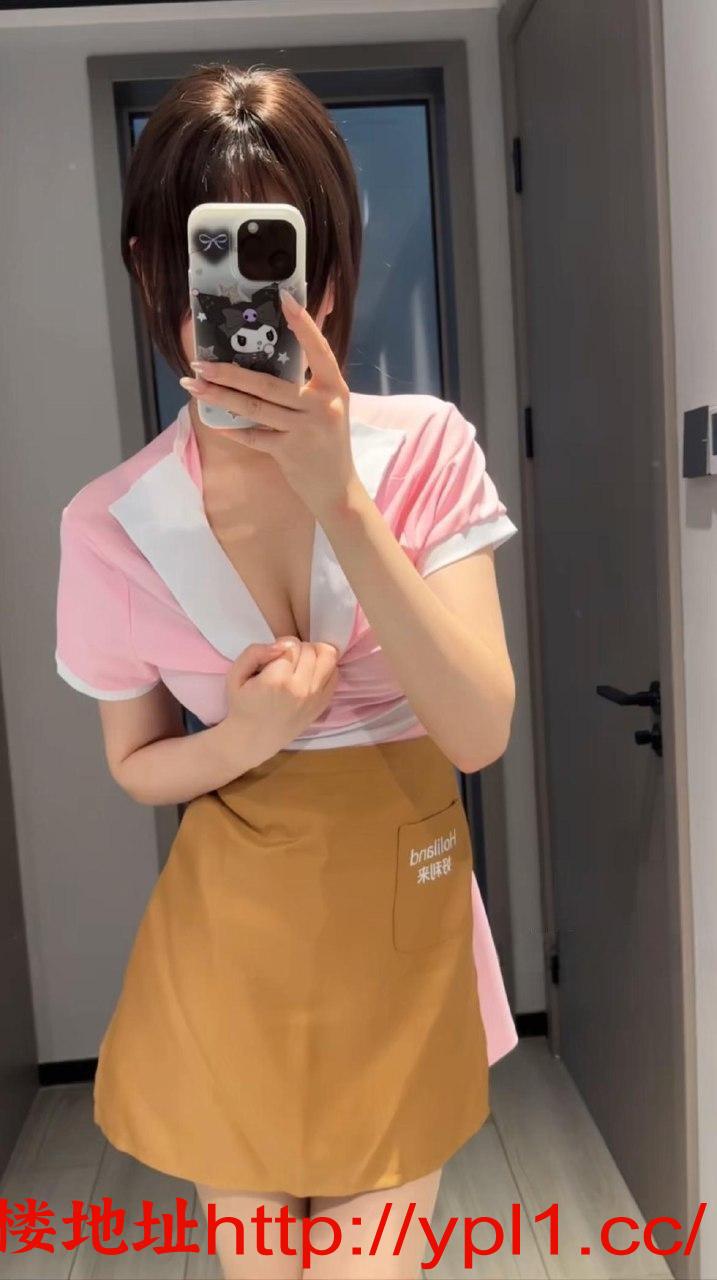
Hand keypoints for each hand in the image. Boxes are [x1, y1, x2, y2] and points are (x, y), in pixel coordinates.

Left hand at [179, 290, 362, 516]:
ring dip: (220, 396)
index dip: (302, 324)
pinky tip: (214, 421)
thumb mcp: (328, 407)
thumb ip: (308, 384)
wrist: (337, 490)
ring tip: (194, 384)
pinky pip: (253, 436)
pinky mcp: (289, 452)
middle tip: (200, 361)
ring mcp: (304, 430)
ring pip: (254, 408)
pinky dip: (234, 429)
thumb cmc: (329, 444)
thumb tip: (274, 356)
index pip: (318, 349)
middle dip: (229, 372)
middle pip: (268, 383)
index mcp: (334, 388)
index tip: (283, 298)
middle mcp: (321, 406)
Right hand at [224, 636, 338, 761]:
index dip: (282, 644)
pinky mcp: (324, 703)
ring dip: (316, 654)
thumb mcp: (235, 676)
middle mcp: (301, 688)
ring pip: (329, 657)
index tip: (273, 657)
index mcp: (277, 680)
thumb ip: (254, 653)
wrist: (254, 738)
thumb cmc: (243, 705)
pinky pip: (335, 673)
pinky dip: (326, 667)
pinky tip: (311, 673)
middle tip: (286, 661)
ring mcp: (316, 697)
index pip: (292, 644)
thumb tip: (280, 645)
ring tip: (302, 663)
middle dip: (299, 649)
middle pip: (311, 649)